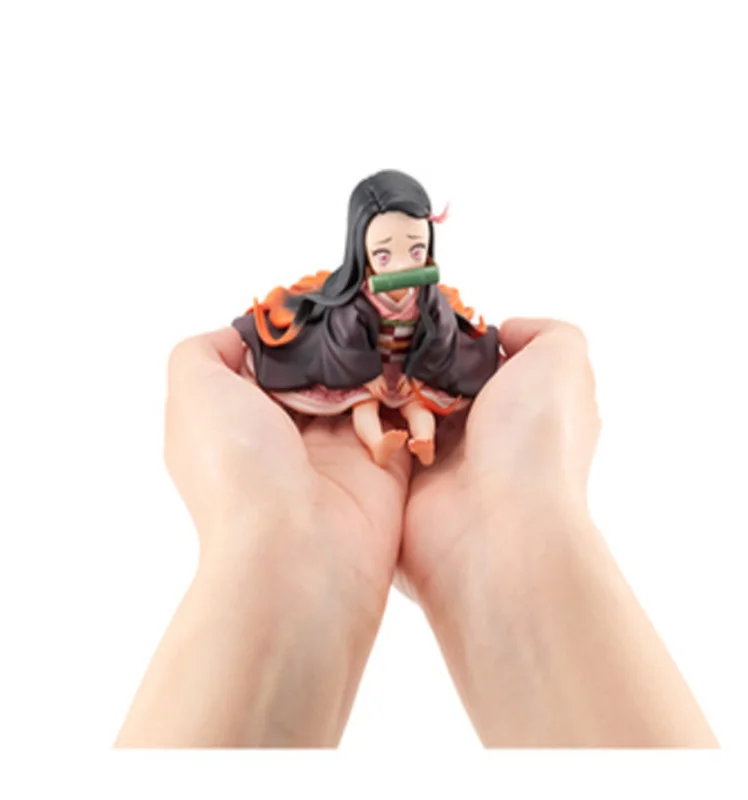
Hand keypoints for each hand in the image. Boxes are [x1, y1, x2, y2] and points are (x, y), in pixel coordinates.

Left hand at [123, 327, 412, 745]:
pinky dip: (410, 392)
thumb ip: (203, 351)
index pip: (268, 361)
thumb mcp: (194, 393)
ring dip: (379, 361)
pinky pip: (401, 418)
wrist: (299, 554)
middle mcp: (287, 436)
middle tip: (371, 303)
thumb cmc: (239, 467)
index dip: (293, 330)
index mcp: (241, 419)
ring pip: (364, 389)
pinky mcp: (383, 467)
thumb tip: (242, 335)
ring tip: (400, 324)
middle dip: (343, 340)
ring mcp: (337, 453)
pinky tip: (418, 361)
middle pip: (320, 372)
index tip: (321, 296)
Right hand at [396, 319, 716, 746]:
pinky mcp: (400, 486)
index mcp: (516, 405)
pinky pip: (373, 440)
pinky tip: (348, 397)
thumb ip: (543, 331)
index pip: (473, 359)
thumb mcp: (561, 363)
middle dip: (404, 357)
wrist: (497, 531)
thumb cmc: (535, 441)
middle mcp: (478, 433)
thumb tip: (504, 330)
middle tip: (372, 334)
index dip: (446, 335)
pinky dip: (362, 420)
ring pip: (396, 406)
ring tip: (356, 362)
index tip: (414, 312)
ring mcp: (436, 462)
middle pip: (429, 379)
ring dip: (380, 387)